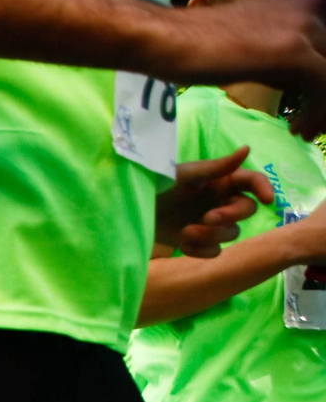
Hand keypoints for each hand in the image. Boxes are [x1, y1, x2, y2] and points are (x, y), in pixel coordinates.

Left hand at [156, 148, 271, 257]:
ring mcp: (211, 223)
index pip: (252, 182)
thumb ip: (215, 167)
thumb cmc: (158, 186)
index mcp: (221, 181)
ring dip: (211, 235)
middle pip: (247, 210)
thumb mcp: (184, 175)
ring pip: (231, 233)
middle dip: (230, 216)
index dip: (264, 188)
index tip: (268, 199)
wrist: (133, 212)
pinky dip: (200, 249)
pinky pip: (214, 251)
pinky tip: (182, 242)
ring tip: (186, 231)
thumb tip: (247, 149)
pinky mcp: (199, 242)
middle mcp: (221, 201)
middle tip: (208, 218)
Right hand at [173, 0, 325, 137]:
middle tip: (308, 125)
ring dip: (323, 110)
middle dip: (325, 98)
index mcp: (304, 1)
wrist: (169, 40)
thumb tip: (295, 79)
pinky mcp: (294, 53)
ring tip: (303, 132)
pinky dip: (317, 114)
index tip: (310, 107)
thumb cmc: (198, 44)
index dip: (322, 83)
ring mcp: (304, 27)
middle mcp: (311, 7)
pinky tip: (296, 130)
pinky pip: (324, 87)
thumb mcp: (253, 44)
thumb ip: (280, 54)